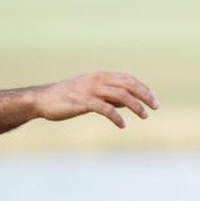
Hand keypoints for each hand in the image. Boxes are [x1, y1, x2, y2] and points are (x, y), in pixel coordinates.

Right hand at [34, 71, 157, 127]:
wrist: (43, 100)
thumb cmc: (67, 98)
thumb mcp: (91, 93)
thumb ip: (109, 96)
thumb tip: (127, 103)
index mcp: (100, 75)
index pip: (128, 79)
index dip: (143, 88)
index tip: (153, 99)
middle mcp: (97, 79)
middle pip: (128, 85)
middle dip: (145, 95)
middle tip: (155, 107)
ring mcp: (90, 90)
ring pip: (121, 95)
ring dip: (135, 106)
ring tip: (144, 116)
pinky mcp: (83, 102)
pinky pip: (105, 109)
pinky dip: (117, 117)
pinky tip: (122, 125)